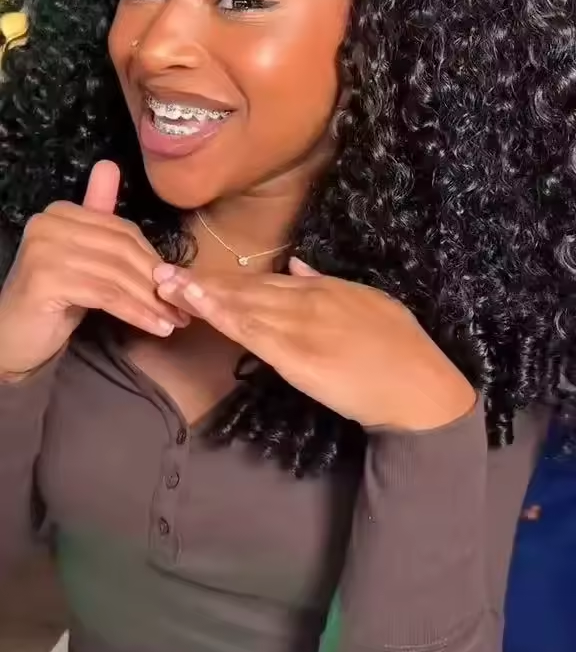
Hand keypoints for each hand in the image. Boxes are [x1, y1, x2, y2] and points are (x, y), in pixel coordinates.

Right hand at [0, 161, 186, 377]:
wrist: (14, 339)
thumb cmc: (53, 301)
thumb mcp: (83, 258)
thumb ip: (99, 219)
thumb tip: (110, 165)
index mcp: (60, 213)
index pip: (122, 230)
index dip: (153, 258)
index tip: (178, 285)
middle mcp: (48, 224)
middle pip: (121, 250)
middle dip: (156, 281)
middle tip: (184, 308)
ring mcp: (44, 250)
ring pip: (117, 274)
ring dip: (151, 301)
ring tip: (173, 321)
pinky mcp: (46, 279)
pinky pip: (106, 294)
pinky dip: (135, 312)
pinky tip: (154, 327)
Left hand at [154, 258, 475, 430]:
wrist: (418, 385)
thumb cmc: (401, 352)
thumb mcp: (370, 304)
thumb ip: (330, 285)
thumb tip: (299, 265)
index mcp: (325, 289)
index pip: (266, 282)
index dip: (227, 279)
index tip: (194, 273)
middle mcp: (307, 298)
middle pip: (246, 287)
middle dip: (201, 281)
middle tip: (159, 271)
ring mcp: (299, 323)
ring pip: (241, 304)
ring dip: (200, 294)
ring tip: (164, 283)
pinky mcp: (295, 353)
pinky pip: (250, 332)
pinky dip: (220, 316)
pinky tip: (195, 306)